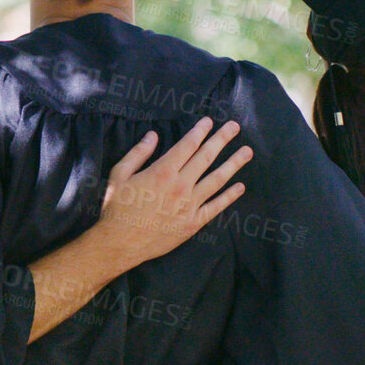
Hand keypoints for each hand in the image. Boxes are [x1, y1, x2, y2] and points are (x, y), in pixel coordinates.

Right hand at [93, 119, 250, 268]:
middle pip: (206, 157)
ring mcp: (190, 205)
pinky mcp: (193, 222)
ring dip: (233, 164)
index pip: (187, 145)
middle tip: (234, 127)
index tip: (209, 122)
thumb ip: (138, 153)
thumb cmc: (117, 208)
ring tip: (247, 152)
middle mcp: (180, 185)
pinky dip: (229, 196)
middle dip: (221, 139)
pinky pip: (216, 207)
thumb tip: (153, 135)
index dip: (200, 131)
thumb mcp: (119, 175)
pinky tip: (240, 187)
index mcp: (162, 171)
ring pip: (217, 180)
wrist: (120, 242)